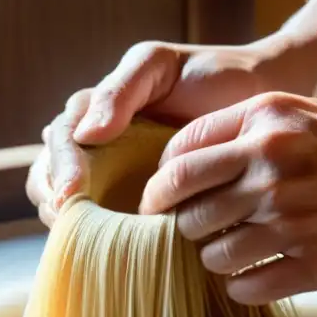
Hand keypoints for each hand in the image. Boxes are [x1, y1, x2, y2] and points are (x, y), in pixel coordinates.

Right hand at [26, 36, 316, 225]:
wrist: (263, 94)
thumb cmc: (211, 74)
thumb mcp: (158, 66)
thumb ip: (119, 91)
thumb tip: (86, 134)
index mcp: (98, 112)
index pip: (61, 140)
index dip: (59, 167)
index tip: (71, 193)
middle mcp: (103, 146)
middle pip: (54, 175)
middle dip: (53, 198)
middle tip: (68, 221)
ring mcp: (122, 177)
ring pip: (74, 204)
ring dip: (71, 222)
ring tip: (79, 239)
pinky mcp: (148, 204)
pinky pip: (116, 225)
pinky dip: (105, 238)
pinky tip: (111, 250)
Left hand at [136, 92, 316, 304]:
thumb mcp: (307, 111)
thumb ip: (248, 127)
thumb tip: (189, 159)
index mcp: (265, 122)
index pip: (178, 157)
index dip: (162, 183)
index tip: (165, 198)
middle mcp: (270, 168)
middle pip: (186, 208)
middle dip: (183, 223)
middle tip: (197, 229)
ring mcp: (290, 219)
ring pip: (212, 254)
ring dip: (214, 258)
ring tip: (232, 253)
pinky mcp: (314, 264)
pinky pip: (248, 286)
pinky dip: (243, 286)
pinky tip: (254, 278)